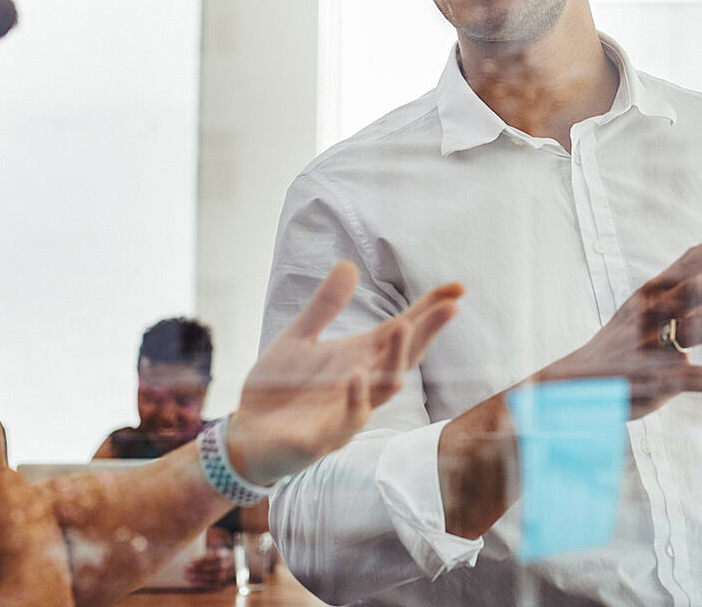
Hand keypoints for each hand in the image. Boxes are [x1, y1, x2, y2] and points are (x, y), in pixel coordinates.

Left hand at [184, 548, 232, 588]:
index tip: (190, 563)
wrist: (237, 565)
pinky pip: (213, 585)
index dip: (199, 561)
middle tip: (187, 570)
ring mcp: (225, 575)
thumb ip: (209, 550)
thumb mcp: (219, 550)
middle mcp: (225, 565)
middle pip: (210, 568)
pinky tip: (196, 583)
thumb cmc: (222, 556)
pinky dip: (204, 584)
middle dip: (197, 570)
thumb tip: (196, 552)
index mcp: (223, 554)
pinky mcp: (224, 583)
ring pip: (211, 577)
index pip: (210, 558)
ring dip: (199, 577)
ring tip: (189, 577)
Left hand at [228, 261, 462, 484]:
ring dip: (396, 359)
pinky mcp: (324, 437)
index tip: (458, 288)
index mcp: (359, 358)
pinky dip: (356, 398)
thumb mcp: (299, 337)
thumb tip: (349, 264)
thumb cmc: (277, 389)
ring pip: (385, 388)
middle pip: (405, 357)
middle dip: (427, 332)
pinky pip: (349, 420)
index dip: (429, 311)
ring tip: (402, 327)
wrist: (243, 434)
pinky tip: (357, 373)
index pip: (403, 330)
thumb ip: (324, 305)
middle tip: (450, 307)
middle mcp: (363, 384)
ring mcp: (348, 412)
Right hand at [537, 225, 701, 417]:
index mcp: (648, 295)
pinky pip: (698, 379)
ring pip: (695, 331)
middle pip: (691, 293)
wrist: (578, 382)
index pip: (685, 265)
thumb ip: (687, 305)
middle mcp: (650, 316)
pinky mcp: (658, 381)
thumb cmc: (622, 343)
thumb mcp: (643, 313)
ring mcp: (653, 348)